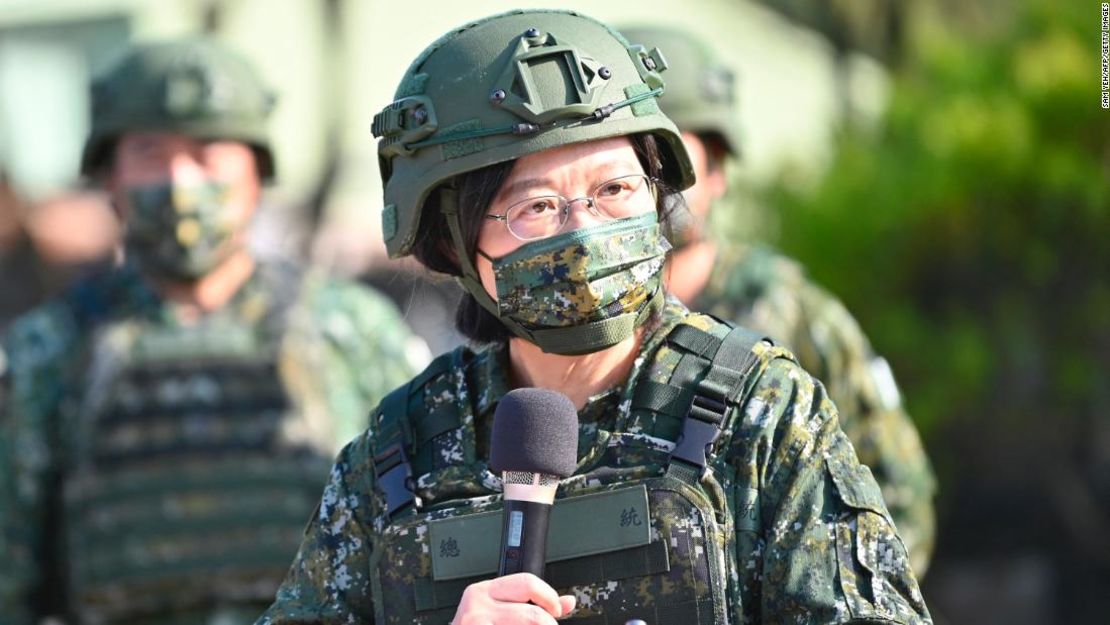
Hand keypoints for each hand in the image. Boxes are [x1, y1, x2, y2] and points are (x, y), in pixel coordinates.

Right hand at [452, 573, 576, 624]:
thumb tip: (568, 602)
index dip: (549, 598)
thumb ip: (533, 606)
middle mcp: (478, 603)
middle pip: (532, 614)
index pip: (527, 582)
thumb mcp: (499, 613)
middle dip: (548, 624)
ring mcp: (476, 622)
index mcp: (485, 591)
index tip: (556, 611)